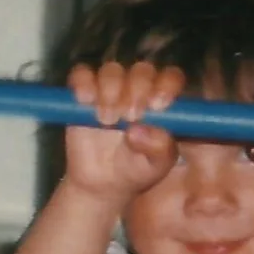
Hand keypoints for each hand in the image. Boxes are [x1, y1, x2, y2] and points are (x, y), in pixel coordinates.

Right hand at [62, 60, 183, 204]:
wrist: (102, 182)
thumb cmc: (136, 170)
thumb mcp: (155, 166)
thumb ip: (159, 149)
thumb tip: (139, 130)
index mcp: (162, 100)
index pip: (171, 78)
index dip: (166, 85)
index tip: (157, 105)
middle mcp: (138, 87)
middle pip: (142, 71)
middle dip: (137, 89)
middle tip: (130, 116)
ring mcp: (111, 87)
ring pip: (112, 71)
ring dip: (110, 90)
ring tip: (107, 121)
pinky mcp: (84, 91)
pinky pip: (81, 74)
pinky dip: (83, 83)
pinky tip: (85, 100)